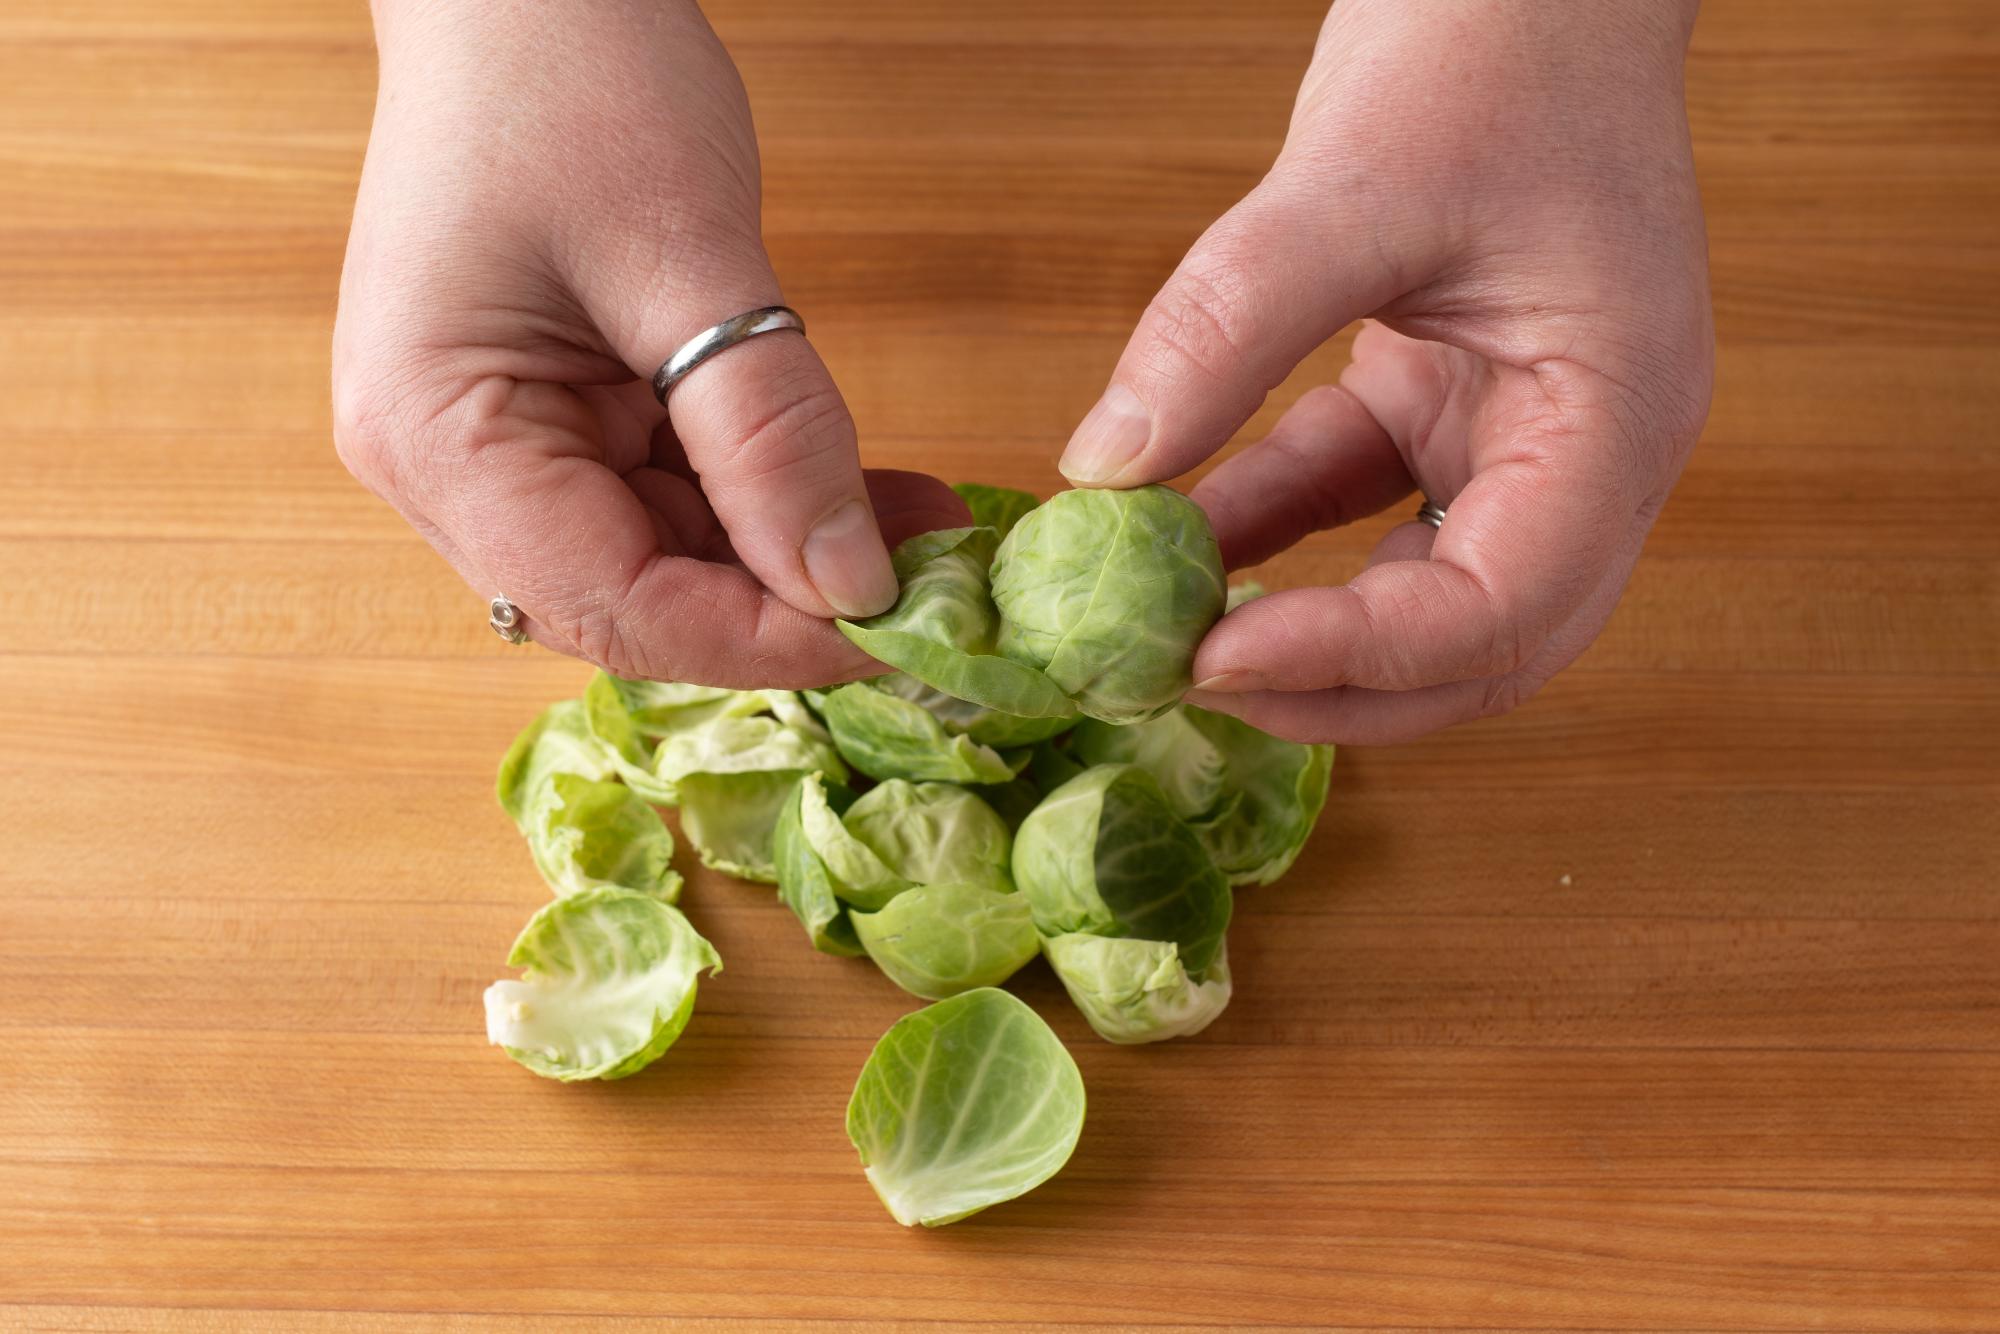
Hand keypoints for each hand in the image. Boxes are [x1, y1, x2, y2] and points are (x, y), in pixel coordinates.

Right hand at [332, 0, 965, 687]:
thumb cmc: (573, 74)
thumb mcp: (688, 255)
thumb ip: (770, 434)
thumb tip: (852, 588)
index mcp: (435, 437)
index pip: (610, 604)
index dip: (760, 639)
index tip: (895, 633)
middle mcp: (446, 468)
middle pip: (633, 601)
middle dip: (783, 603)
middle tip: (928, 589)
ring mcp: (498, 445)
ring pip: (666, 561)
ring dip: (791, 558)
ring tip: (920, 533)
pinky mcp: (557, 417)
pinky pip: (674, 498)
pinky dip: (770, 503)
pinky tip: (866, 496)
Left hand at [1059, 0, 1712, 743]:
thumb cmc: (1496, 44)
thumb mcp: (1352, 182)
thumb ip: (1227, 327)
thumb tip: (1106, 467)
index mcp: (1615, 421)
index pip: (1501, 606)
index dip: (1357, 657)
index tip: (1212, 656)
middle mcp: (1585, 456)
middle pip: (1480, 650)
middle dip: (1337, 688)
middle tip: (1189, 683)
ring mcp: (1519, 436)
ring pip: (1421, 599)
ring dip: (1302, 630)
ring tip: (1170, 632)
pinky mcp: (1445, 405)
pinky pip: (1357, 505)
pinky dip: (1273, 533)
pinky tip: (1177, 534)